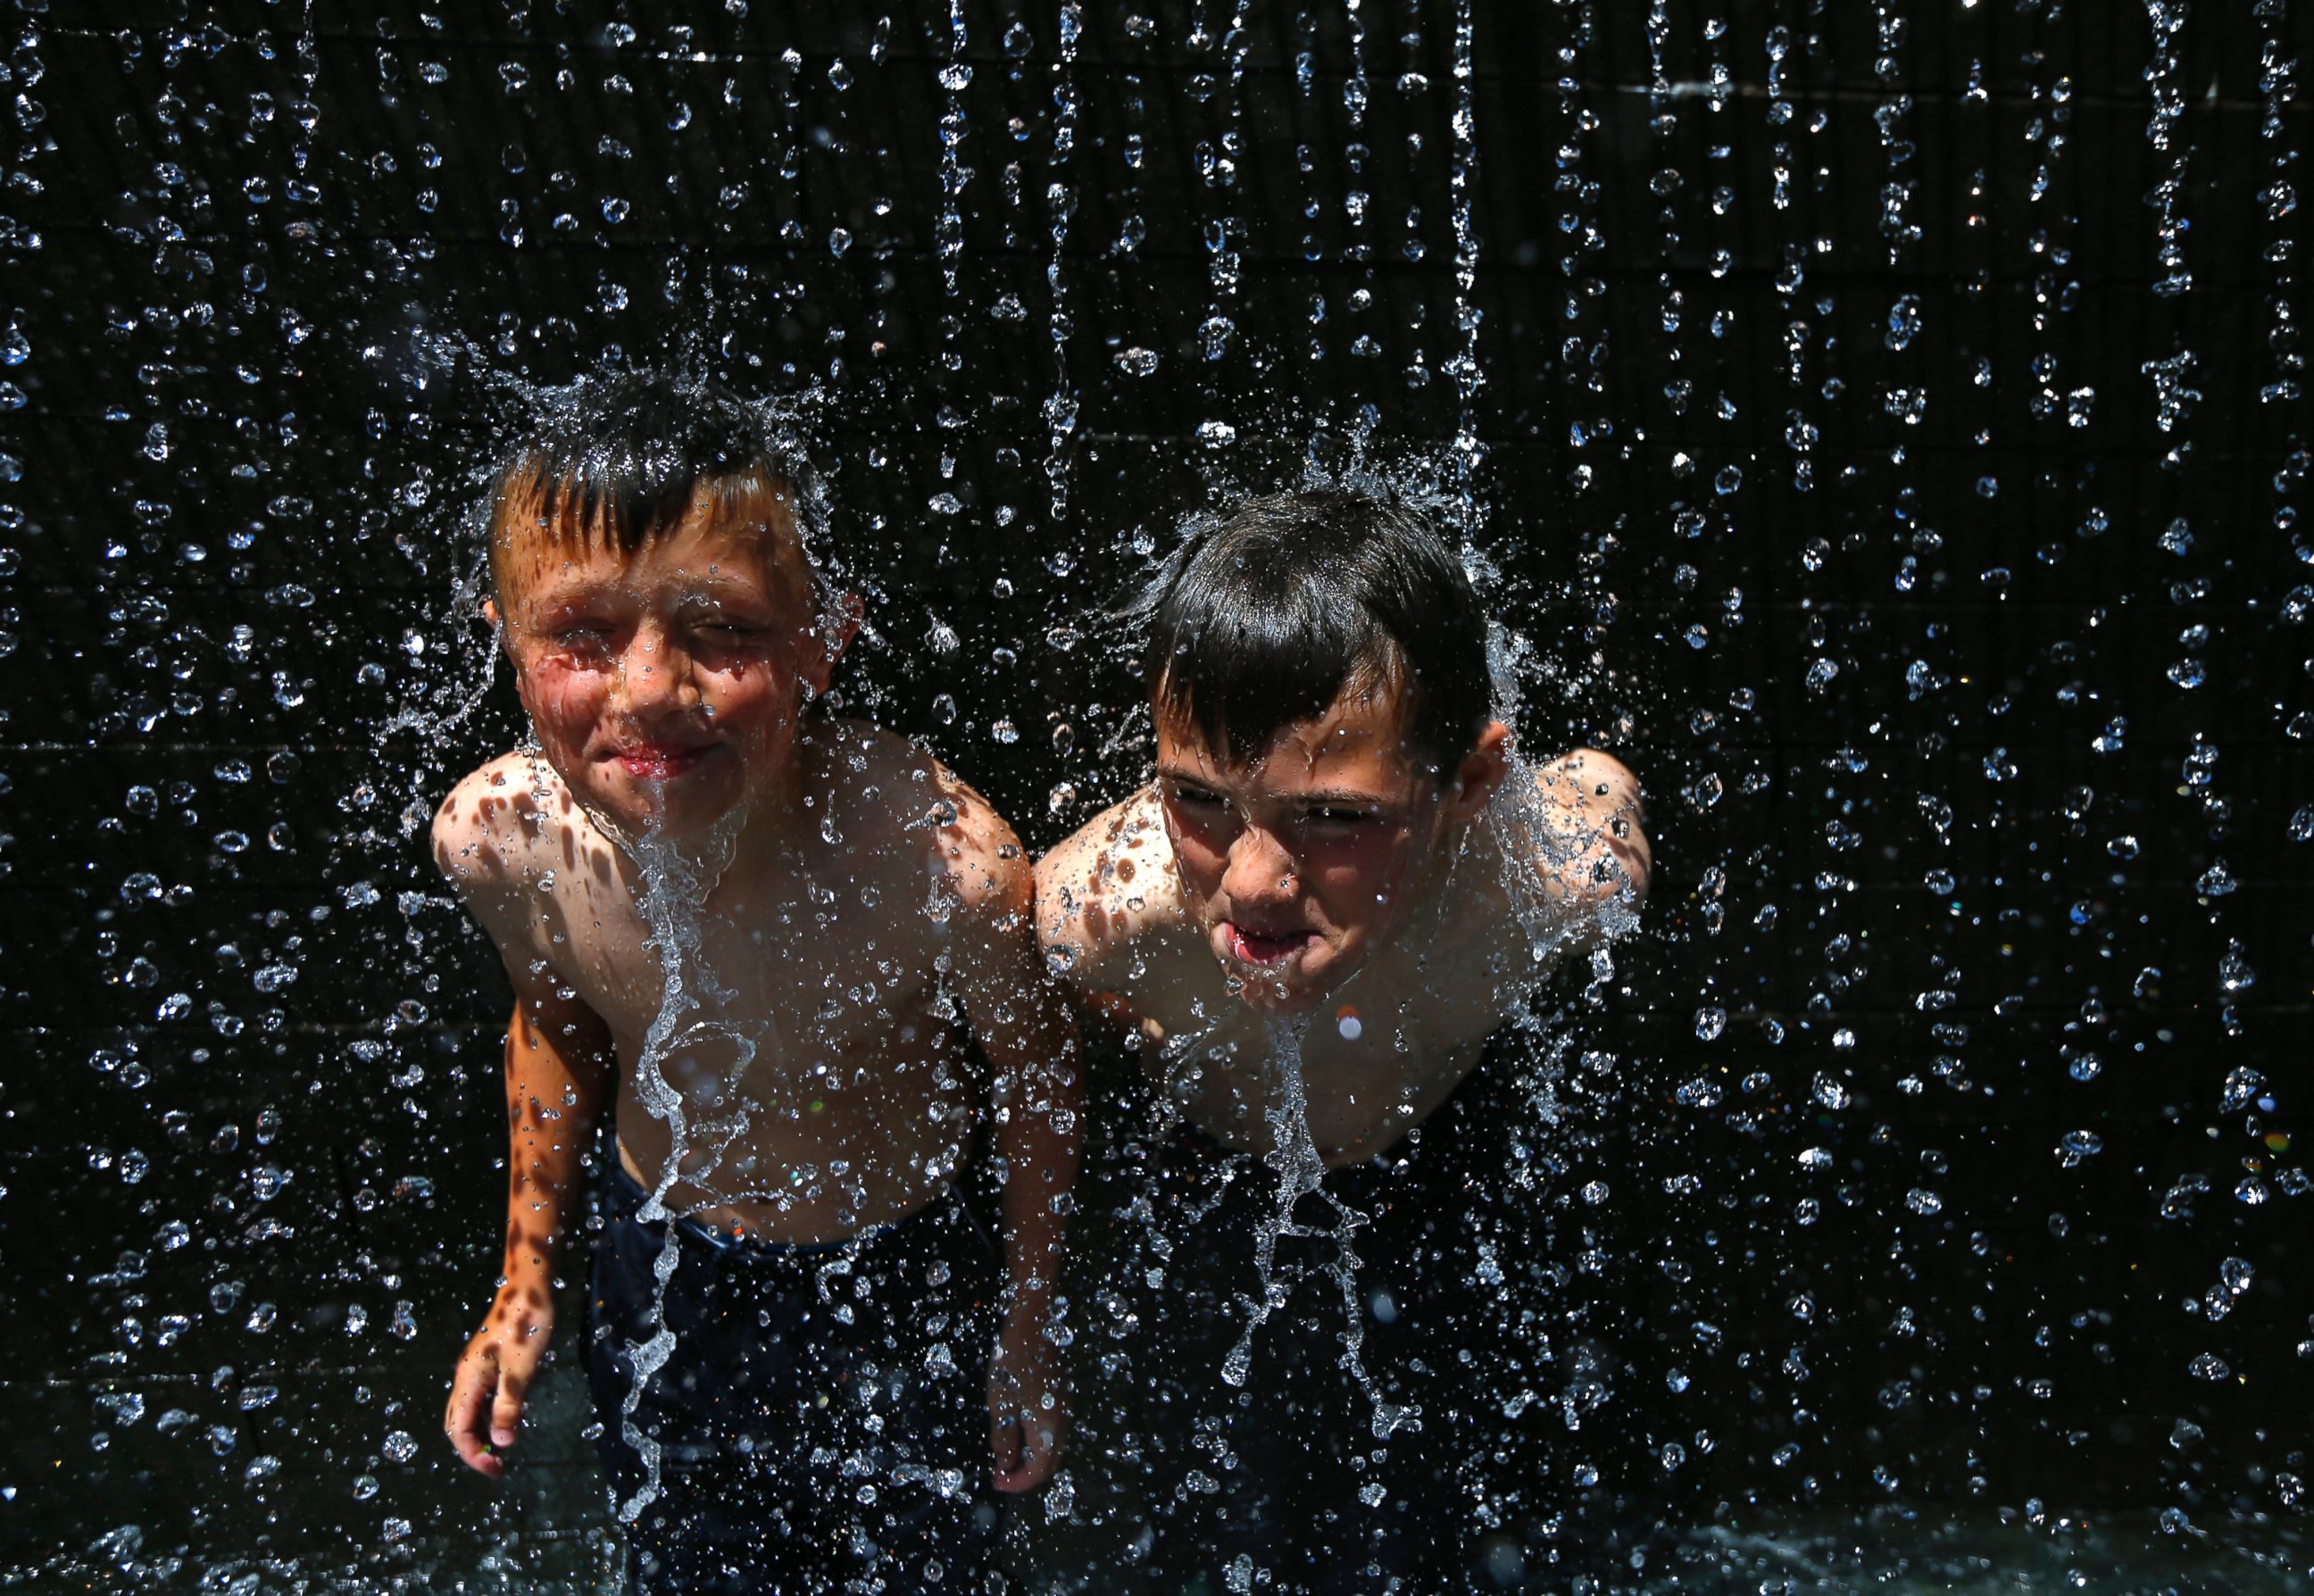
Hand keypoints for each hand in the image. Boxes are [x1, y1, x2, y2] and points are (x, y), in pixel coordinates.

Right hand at [443, 1288, 552, 1478]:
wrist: (528, 1288)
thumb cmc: (526, 1326)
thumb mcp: (521, 1371)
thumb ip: (509, 1407)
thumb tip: (501, 1444)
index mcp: (468, 1380)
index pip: (459, 1430)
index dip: (473, 1455)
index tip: (496, 1470)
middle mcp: (466, 1377)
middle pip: (457, 1424)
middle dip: (473, 1449)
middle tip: (497, 1466)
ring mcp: (475, 1369)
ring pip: (469, 1411)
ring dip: (481, 1433)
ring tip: (502, 1450)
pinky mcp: (488, 1363)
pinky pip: (482, 1398)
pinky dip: (490, 1416)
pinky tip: (508, 1422)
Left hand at [988, 1306, 1067, 1493]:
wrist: (1033, 1327)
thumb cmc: (1013, 1364)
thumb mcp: (1000, 1404)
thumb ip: (1004, 1438)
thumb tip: (1004, 1465)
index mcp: (1048, 1428)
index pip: (1038, 1471)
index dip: (1017, 1483)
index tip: (996, 1483)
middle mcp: (1062, 1423)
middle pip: (1049, 1464)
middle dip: (1024, 1476)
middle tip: (999, 1476)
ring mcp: (1064, 1410)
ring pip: (1052, 1450)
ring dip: (1030, 1461)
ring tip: (1004, 1458)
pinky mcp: (1061, 1399)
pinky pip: (1052, 1434)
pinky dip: (1035, 1445)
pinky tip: (1017, 1436)